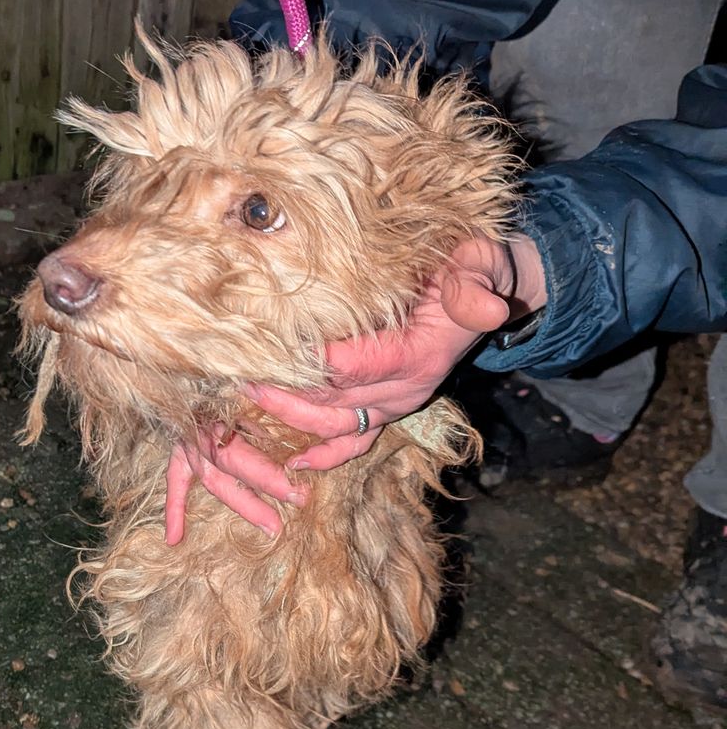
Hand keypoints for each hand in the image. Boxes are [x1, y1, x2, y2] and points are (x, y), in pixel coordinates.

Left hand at [165, 234, 544, 542]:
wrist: (488, 294)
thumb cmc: (473, 270)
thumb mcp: (480, 265)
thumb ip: (474, 285)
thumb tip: (488, 308)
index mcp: (419, 356)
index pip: (355, 365)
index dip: (313, 362)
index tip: (269, 349)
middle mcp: (405, 389)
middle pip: (333, 400)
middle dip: (285, 389)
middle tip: (240, 371)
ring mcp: (394, 405)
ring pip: (334, 424)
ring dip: (290, 417)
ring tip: (248, 397)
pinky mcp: (387, 411)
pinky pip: (354, 443)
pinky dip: (324, 456)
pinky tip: (293, 463)